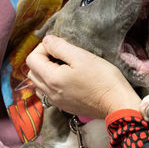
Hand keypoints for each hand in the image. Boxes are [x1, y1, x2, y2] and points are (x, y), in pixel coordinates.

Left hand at [26, 35, 140, 118]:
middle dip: (42, 59)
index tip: (60, 46)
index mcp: (52, 79)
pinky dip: (51, 83)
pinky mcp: (65, 106)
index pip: (32, 59)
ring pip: (39, 83)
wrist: (117, 103)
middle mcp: (49, 92)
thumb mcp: (82, 56)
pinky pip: (48, 93)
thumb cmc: (103, 78)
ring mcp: (56, 102)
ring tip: (63, 66)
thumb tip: (47, 40)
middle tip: (61, 54)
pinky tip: (66, 79)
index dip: (43, 47)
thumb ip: (60, 47)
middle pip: (32, 71)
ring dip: (45, 72)